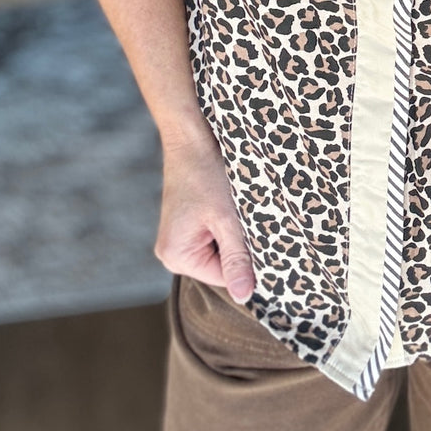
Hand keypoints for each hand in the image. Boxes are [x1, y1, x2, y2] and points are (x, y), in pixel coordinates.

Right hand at [155, 130, 255, 301]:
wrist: (192, 134)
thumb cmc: (206, 172)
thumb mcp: (227, 218)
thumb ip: (237, 258)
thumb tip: (243, 296)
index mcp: (176, 256)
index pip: (225, 277)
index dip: (247, 260)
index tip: (259, 235)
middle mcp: (171, 252)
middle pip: (222, 264)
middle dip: (240, 244)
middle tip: (247, 216)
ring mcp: (178, 237)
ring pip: (222, 248)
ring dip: (235, 232)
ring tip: (236, 206)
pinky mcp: (187, 223)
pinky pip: (215, 234)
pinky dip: (228, 222)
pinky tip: (229, 202)